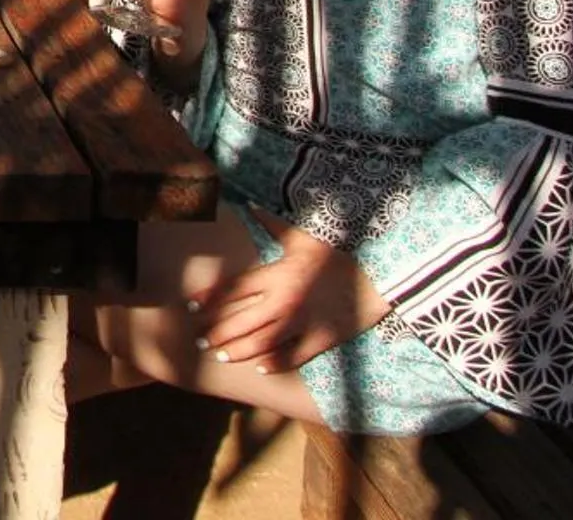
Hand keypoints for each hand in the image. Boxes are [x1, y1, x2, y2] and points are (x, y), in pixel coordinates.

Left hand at [189, 208, 389, 372]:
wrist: (379, 278)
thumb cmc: (337, 255)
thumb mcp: (304, 236)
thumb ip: (273, 223)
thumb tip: (251, 205)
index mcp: (278, 274)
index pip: (234, 289)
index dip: (211, 299)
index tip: (193, 306)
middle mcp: (285, 301)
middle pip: (241, 321)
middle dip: (216, 332)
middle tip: (199, 339)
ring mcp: (303, 323)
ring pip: (261, 344)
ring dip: (237, 351)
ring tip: (221, 355)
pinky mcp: (322, 340)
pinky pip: (292, 357)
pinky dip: (274, 363)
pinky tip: (260, 366)